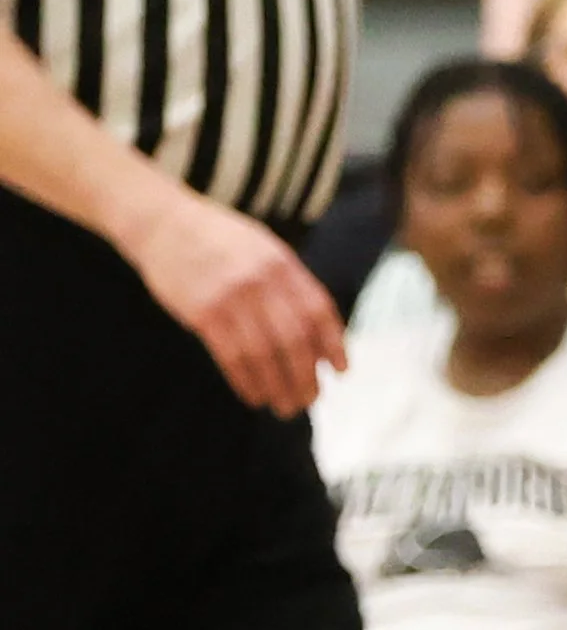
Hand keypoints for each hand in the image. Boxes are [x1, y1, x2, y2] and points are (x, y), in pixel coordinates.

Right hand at [116, 181, 344, 414]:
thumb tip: (321, 340)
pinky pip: (232, 357)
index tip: (340, 372)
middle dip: (306, 378)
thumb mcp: (263, 249)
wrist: (162, 222)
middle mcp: (260, 280)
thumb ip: (292, 287)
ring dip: (278, 387)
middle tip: (308, 400)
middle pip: (295, 341)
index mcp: (281, 263)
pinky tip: (253, 395)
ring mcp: (231, 296)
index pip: (319, 310)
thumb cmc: (219, 241)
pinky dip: (246, 382)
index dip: (333, 345)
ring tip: (284, 407)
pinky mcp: (203, 312)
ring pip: (265, 355)